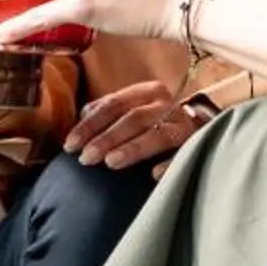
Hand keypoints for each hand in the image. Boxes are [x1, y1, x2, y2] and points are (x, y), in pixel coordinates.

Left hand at [62, 79, 204, 172]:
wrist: (194, 128)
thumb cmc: (151, 122)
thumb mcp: (130, 109)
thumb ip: (105, 112)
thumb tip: (79, 121)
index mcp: (146, 91)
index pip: (113, 104)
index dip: (89, 125)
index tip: (71, 145)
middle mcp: (166, 104)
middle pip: (134, 118)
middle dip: (107, 138)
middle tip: (86, 158)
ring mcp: (183, 124)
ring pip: (157, 135)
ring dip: (133, 148)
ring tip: (111, 162)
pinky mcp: (196, 144)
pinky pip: (182, 155)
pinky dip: (169, 163)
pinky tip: (154, 174)